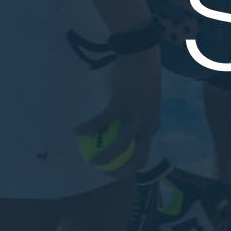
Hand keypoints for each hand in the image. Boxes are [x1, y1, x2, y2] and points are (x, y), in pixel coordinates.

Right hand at [75, 50, 160, 181]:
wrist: (142, 56)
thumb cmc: (143, 78)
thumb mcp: (146, 103)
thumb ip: (138, 117)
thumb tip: (123, 128)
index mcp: (152, 125)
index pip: (144, 153)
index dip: (130, 165)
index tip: (116, 169)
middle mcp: (147, 124)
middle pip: (138, 157)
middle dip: (123, 171)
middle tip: (106, 173)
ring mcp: (136, 115)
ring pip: (120, 145)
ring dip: (105, 156)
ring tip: (92, 161)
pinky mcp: (122, 104)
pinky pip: (102, 122)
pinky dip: (89, 128)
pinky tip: (78, 132)